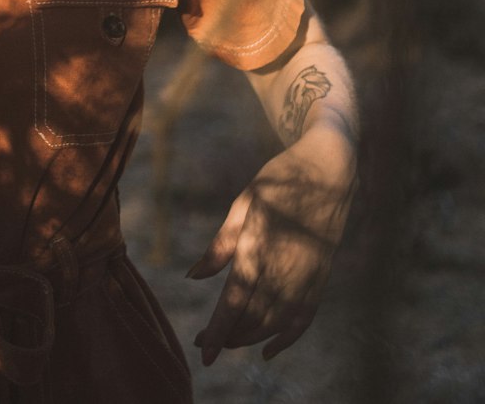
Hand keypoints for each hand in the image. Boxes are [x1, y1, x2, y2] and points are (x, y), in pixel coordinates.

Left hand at [188, 125, 355, 363]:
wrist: (328, 170)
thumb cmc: (278, 181)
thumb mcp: (243, 203)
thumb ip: (220, 245)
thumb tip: (193, 276)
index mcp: (259, 245)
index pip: (235, 300)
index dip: (218, 330)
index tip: (203, 352)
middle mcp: (284, 267)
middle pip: (253, 317)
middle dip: (228, 335)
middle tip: (205, 339)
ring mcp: (307, 276)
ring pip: (276, 323)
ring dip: (251, 337)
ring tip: (229, 339)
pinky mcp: (322, 278)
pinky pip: (304, 319)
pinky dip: (286, 339)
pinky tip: (267, 350)